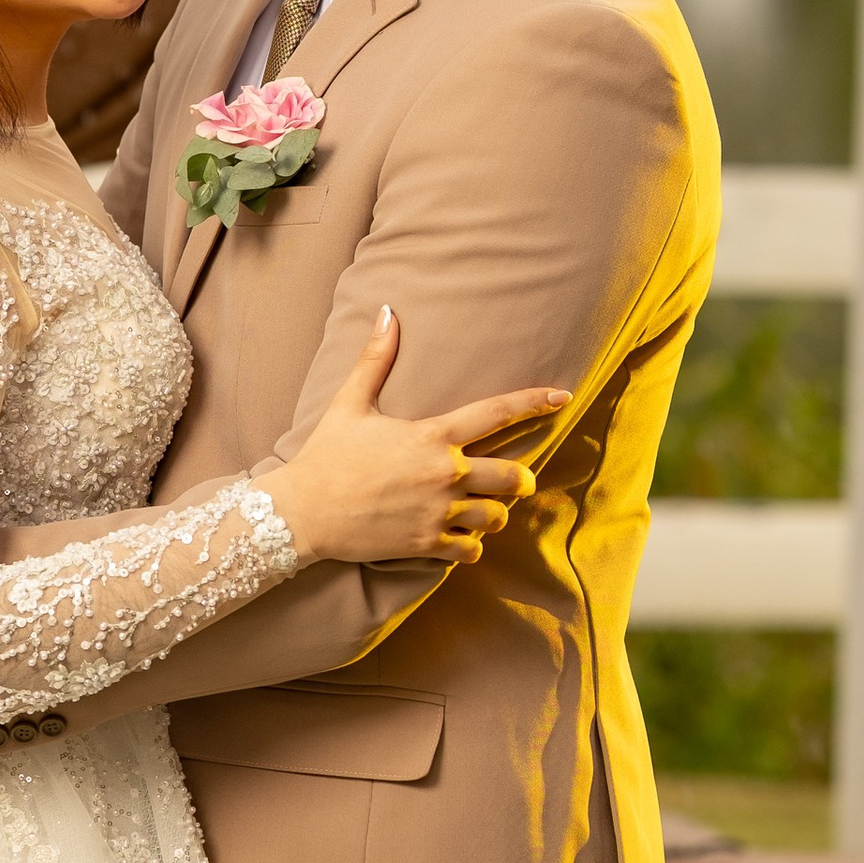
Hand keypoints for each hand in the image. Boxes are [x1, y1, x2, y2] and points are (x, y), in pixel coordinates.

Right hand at [264, 313, 566, 569]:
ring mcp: (437, 513)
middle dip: (521, 479)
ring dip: (495, 513)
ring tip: (484, 509)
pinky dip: (471, 545)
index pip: (497, 413)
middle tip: (516, 479)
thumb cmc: (325, 456)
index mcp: (432, 436)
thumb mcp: (350, 403)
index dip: (535, 402)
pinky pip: (470, 550)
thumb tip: (386, 312)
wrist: (301, 513)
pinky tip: (461, 537)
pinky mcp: (426, 544)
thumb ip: (375, 359)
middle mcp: (444, 475)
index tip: (562, 397)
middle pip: (514, 477)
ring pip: (496, 517)